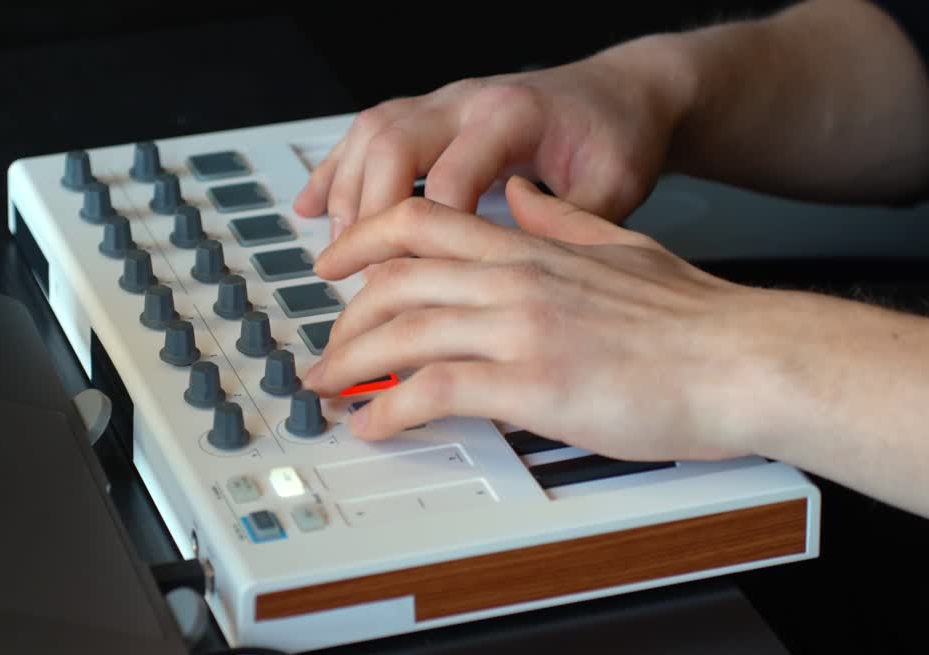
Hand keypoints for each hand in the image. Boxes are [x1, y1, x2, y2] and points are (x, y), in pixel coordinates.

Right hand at [292, 42, 689, 240]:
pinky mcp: (429, 113)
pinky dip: (334, 172)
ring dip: (345, 195)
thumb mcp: (614, 185)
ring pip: (370, 136)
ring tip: (334, 254)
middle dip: (367, 214)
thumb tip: (524, 277)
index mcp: (512, 115)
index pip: (452, 173)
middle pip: (393, 146)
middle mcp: (468, 101)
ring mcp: (443, 103)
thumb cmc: (616, 137)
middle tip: (357, 274)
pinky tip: (309, 207)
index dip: (426, 232)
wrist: (618, 95)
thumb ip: (571, 226)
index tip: (410, 284)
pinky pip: (365, 134)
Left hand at [303, 176, 772, 461]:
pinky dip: (389, 409)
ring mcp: (521, 329)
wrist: (745, 359)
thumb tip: (521, 196)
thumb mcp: (622, 245)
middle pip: (392, 282)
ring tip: (330, 393)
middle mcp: (516, 279)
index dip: (360, 242)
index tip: (332, 266)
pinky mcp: (534, 384)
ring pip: (401, 333)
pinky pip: (433, 391)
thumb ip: (561, 221)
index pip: (418, 223)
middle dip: (343, 320)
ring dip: (350, 367)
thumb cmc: (696, 319)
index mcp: (532, 248)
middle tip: (327, 351)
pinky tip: (373, 425)